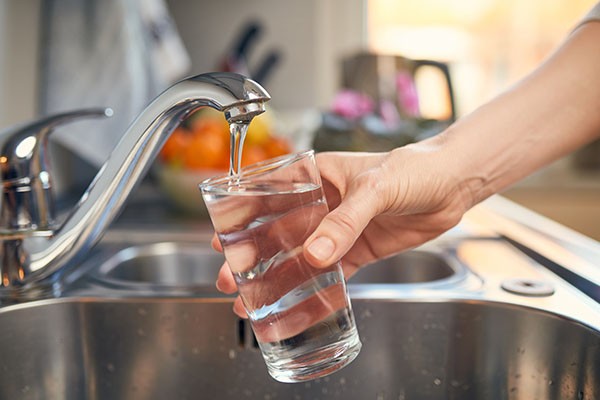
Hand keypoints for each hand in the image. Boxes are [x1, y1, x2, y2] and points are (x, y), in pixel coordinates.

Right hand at [214, 143, 474, 316]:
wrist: (452, 185)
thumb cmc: (414, 169)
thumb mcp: (375, 189)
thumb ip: (345, 220)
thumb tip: (315, 254)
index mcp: (318, 176)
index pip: (271, 194)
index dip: (243, 215)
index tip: (223, 236)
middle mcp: (323, 203)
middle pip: (279, 230)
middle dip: (253, 254)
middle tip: (231, 277)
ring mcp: (339, 228)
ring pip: (301, 255)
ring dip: (278, 276)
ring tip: (254, 297)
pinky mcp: (358, 249)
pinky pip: (332, 272)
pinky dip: (314, 287)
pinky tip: (296, 302)